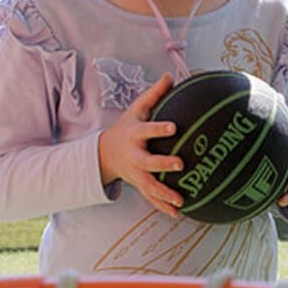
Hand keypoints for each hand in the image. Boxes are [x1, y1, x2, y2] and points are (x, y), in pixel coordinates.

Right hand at [97, 73, 183, 214]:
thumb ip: (154, 94)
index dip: (159, 129)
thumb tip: (170, 75)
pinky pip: (151, 198)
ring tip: (181, 200)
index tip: (173, 128)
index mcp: (135, 135)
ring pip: (149, 186)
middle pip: (148, 162)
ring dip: (164, 194)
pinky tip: (179, 213)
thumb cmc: (127, 127)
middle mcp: (134, 156)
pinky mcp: (139, 185)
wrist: (106, 152)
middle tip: (180, 164)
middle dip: (162, 165)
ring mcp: (136, 173)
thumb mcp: (136, 109)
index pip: (147, 130)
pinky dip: (163, 207)